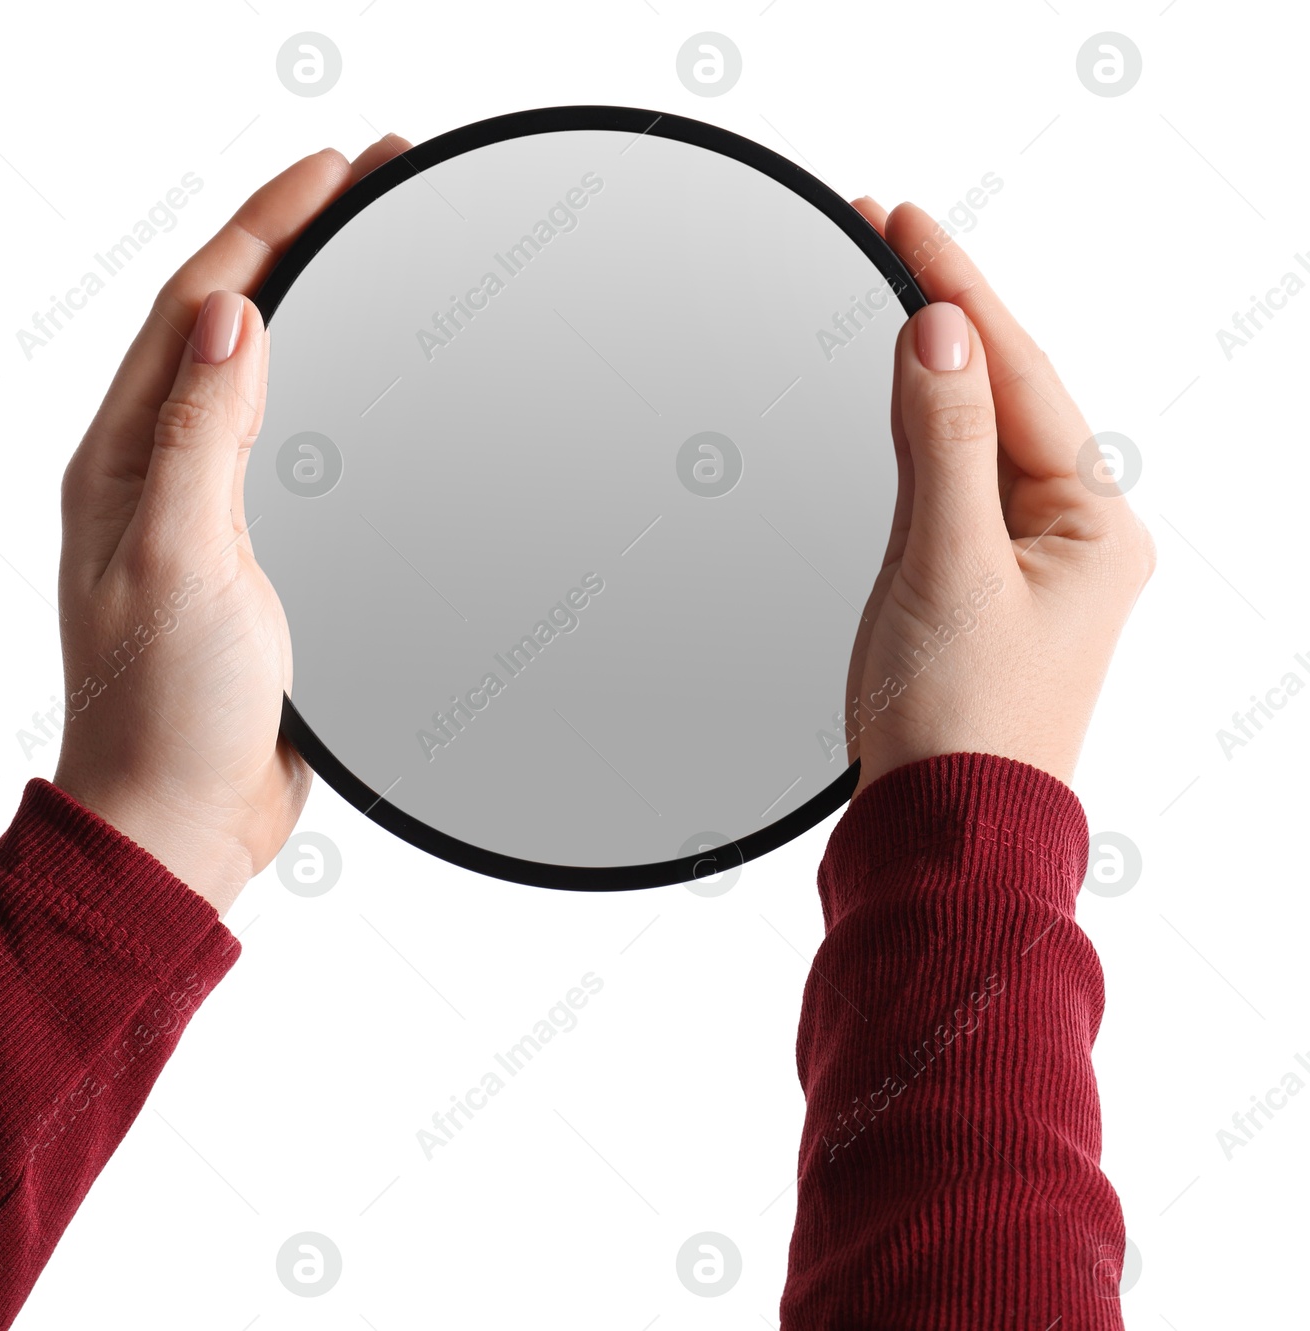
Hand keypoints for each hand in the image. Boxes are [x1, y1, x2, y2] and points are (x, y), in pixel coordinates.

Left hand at [52, 136, 410, 915]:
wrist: (184, 820)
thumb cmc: (166, 710)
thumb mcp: (178, 561)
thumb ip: (201, 437)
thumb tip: (234, 318)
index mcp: (125, 460)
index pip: (196, 306)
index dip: (265, 226)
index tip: (338, 169)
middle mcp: (157, 471)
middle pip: (227, 321)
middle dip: (293, 240)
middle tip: (372, 182)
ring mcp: (203, 509)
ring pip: (259, 375)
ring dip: (311, 302)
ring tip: (374, 246)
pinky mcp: (250, 552)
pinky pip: (288, 442)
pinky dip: (328, 387)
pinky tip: (369, 375)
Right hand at [842, 200, 1155, 792]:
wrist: (942, 838)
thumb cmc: (960, 726)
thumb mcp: (948, 567)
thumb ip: (945, 444)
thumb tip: (942, 330)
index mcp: (1092, 527)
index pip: (1018, 374)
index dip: (959, 289)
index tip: (902, 219)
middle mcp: (1071, 540)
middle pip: (1006, 394)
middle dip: (947, 313)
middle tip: (886, 233)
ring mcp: (1025, 568)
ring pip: (977, 438)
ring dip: (931, 369)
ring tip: (889, 293)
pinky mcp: (976, 596)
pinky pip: (953, 486)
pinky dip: (919, 435)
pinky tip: (898, 405)